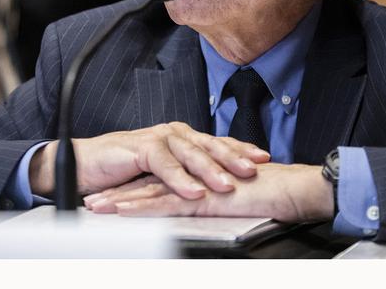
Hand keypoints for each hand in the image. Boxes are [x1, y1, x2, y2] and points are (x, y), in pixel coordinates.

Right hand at [29, 122, 270, 200]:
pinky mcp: (141, 149)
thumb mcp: (164, 174)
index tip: (265, 158)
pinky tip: (194, 189)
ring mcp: (158, 139)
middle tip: (256, 169)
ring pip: (190, 153)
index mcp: (183, 137)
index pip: (217, 142)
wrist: (85, 164)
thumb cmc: (125, 170)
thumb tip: (219, 184)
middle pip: (210, 144)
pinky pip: (165, 165)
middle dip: (235, 157)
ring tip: (228, 184)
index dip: (240, 149)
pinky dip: (180, 178)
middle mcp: (174, 134)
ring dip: (210, 170)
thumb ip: (187, 173)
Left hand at [84, 163, 333, 222]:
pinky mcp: (202, 196)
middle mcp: (195, 174)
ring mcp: (197, 183)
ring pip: (150, 191)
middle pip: (149, 181)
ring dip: (121, 199)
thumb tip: (208, 204)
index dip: (135, 185)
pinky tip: (122, 211)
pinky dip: (141, 207)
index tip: (112, 192)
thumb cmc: (274, 194)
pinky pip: (166, 202)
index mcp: (202, 174)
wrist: (293, 190)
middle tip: (92, 196)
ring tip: (95, 206)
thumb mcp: (238, 198)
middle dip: (118, 190)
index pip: (162, 178)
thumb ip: (219, 198)